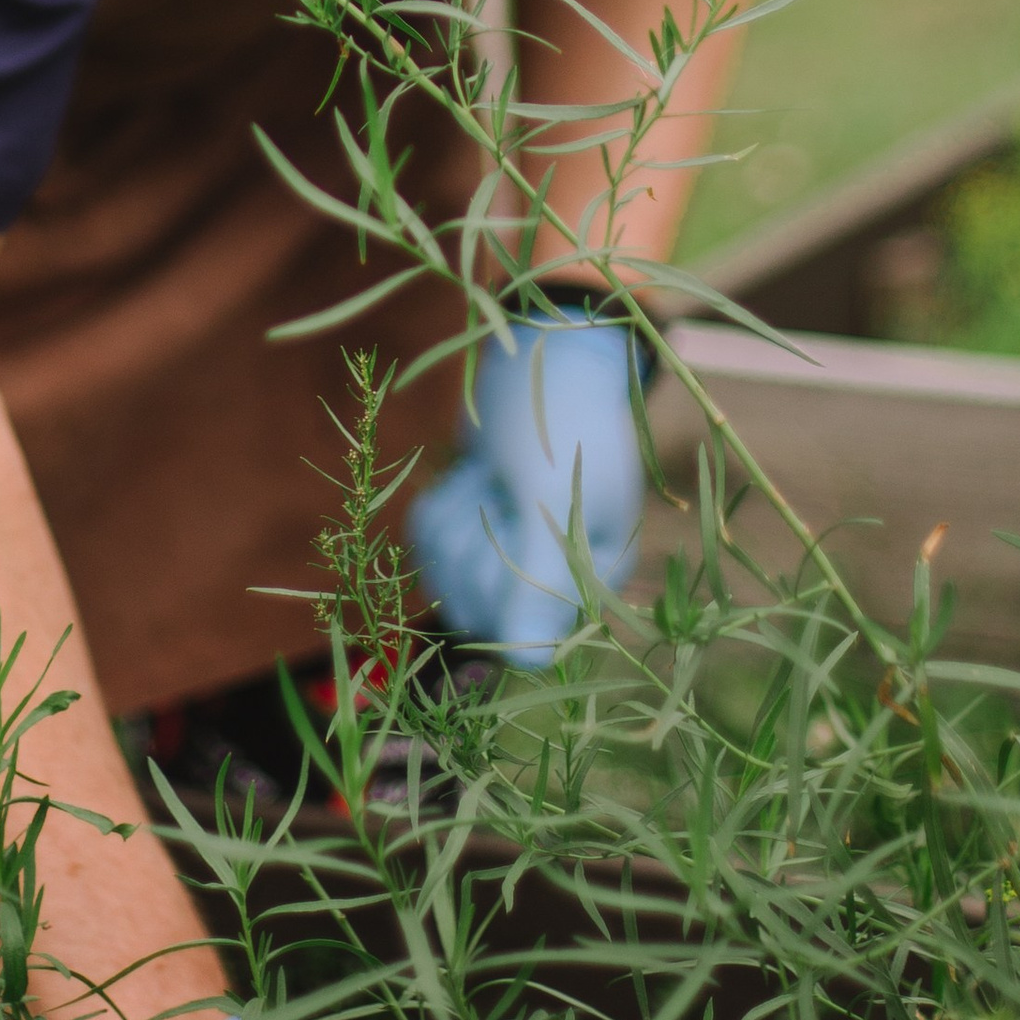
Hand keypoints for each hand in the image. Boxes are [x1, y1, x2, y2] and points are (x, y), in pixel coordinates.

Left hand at [408, 302, 645, 662]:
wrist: (541, 354)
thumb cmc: (562, 422)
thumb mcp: (556, 498)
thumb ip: (542, 581)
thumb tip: (528, 666)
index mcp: (592, 581)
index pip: (523, 639)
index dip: (498, 585)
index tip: (514, 521)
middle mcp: (552, 582)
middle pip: (472, 610)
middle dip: (473, 540)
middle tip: (501, 486)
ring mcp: (509, 560)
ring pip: (443, 578)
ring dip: (454, 518)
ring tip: (487, 476)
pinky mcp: (474, 534)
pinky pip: (428, 548)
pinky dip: (438, 507)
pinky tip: (468, 477)